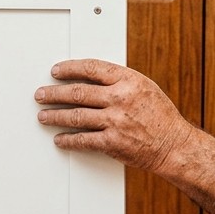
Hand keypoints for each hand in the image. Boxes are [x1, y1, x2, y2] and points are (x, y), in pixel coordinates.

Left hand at [33, 58, 193, 173]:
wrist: (174, 145)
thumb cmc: (161, 116)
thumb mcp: (144, 87)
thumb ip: (118, 81)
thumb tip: (90, 78)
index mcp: (128, 80)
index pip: (90, 68)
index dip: (69, 69)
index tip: (56, 71)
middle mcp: (120, 99)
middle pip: (77, 92)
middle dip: (54, 93)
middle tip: (41, 94)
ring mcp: (115, 121)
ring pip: (75, 116)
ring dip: (55, 116)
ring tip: (43, 116)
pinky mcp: (112, 142)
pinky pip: (83, 140)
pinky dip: (68, 139)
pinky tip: (60, 138)